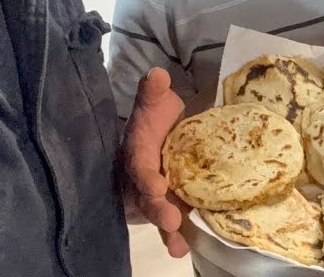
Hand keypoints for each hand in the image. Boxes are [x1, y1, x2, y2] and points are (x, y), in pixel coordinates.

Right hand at [122, 68, 188, 257]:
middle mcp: (145, 179)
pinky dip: (178, 238)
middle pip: (148, 197)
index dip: (147, 177)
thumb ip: (154, 92)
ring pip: (160, 215)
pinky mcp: (173, 206)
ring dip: (168, 230)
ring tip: (177, 245)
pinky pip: (174, 224)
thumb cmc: (156, 120)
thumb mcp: (155, 103)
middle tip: (171, 219)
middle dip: (158, 209)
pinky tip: (184, 249)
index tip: (158, 184)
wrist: (161, 136)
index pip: (140, 166)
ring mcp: (159, 196)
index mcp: (139, 153)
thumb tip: (157, 74)